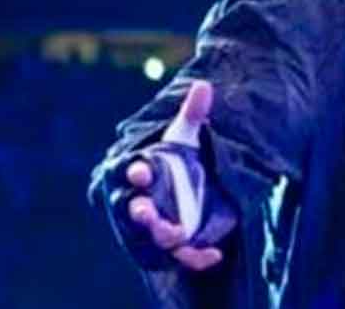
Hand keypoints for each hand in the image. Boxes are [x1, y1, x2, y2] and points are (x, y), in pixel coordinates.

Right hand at [125, 80, 225, 270]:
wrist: (195, 187)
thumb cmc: (180, 160)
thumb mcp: (188, 137)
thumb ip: (193, 114)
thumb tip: (204, 86)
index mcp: (141, 172)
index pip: (130, 171)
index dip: (134, 172)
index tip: (142, 170)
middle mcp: (142, 201)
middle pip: (133, 210)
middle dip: (138, 211)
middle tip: (146, 210)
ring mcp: (159, 224)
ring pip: (153, 235)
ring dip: (161, 234)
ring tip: (175, 232)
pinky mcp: (177, 242)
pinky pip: (184, 255)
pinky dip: (196, 257)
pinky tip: (214, 254)